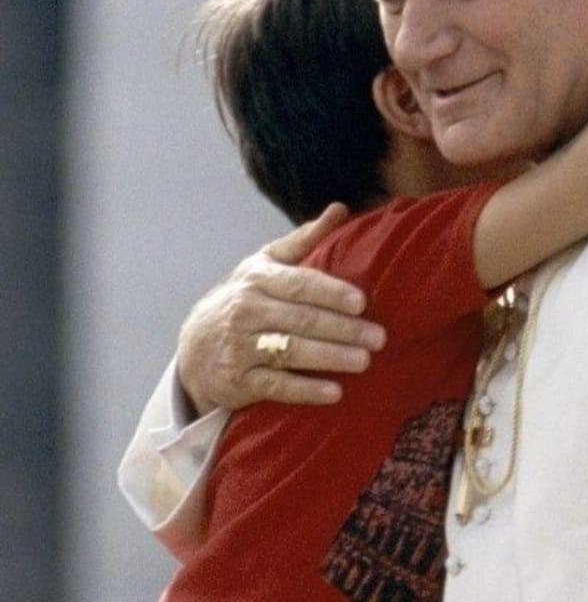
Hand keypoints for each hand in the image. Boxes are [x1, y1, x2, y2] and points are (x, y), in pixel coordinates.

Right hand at [176, 203, 385, 415]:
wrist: (194, 346)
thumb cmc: (245, 298)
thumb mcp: (266, 265)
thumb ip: (304, 240)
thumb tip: (340, 209)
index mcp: (257, 280)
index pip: (299, 284)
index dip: (330, 293)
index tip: (361, 302)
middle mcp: (245, 311)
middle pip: (301, 320)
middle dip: (343, 329)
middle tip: (378, 337)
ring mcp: (239, 348)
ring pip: (291, 352)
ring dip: (330, 357)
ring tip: (364, 361)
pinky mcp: (238, 382)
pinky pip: (276, 386)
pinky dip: (306, 390)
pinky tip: (334, 392)